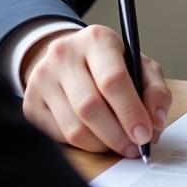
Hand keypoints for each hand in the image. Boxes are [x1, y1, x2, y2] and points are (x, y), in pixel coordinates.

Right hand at [20, 25, 171, 157]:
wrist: (68, 57)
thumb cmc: (109, 63)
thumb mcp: (138, 64)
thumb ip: (154, 89)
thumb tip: (156, 122)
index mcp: (96, 39)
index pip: (112, 79)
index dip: (130, 111)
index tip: (145, 133)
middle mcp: (64, 55)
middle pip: (90, 106)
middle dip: (117, 134)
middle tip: (135, 148)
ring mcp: (42, 79)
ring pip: (74, 127)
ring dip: (102, 144)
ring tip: (120, 145)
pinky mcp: (31, 104)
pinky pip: (59, 137)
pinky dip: (84, 146)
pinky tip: (98, 140)